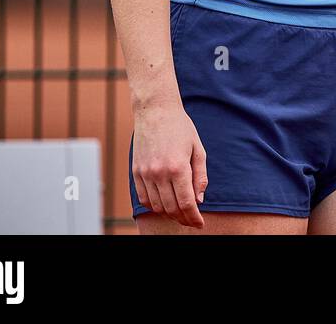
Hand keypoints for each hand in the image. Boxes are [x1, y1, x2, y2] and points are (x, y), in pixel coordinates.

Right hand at [131, 99, 208, 227]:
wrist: (155, 111)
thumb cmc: (180, 128)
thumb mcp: (198, 149)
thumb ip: (200, 176)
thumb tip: (199, 200)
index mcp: (178, 167)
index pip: (187, 203)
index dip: (194, 217)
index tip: (200, 224)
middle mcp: (159, 172)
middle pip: (171, 208)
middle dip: (183, 219)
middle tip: (191, 221)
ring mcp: (145, 173)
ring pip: (157, 206)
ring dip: (169, 214)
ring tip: (179, 213)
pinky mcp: (135, 172)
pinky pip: (143, 198)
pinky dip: (154, 206)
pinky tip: (164, 204)